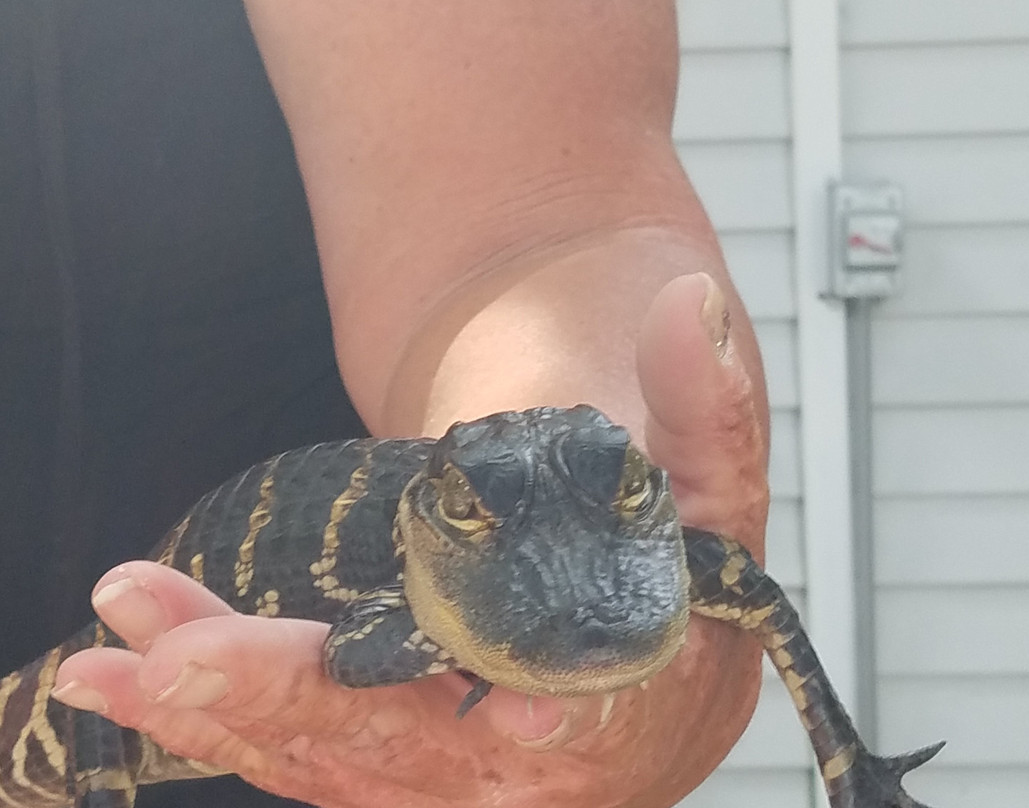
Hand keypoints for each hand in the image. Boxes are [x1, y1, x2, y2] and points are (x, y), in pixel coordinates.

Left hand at [53, 273, 768, 807]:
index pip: (599, 716)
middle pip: (425, 751)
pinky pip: (314, 757)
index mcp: (654, 692)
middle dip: (304, 702)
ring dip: (229, 711)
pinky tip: (145, 681)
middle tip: (188, 654)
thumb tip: (690, 307)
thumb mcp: (705, 458)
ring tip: (123, 654)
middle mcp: (559, 761)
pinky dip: (229, 723)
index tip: (507, 705)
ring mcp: (468, 772)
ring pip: (343, 763)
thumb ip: (706, 400)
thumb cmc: (663, 514)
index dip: (548, 716)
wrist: (619, 574)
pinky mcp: (402, 758)